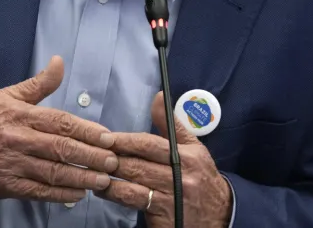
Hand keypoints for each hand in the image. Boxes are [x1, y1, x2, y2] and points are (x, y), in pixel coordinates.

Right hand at [0, 56, 117, 202]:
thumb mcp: (6, 95)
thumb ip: (38, 84)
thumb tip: (59, 62)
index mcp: (21, 115)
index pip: (61, 122)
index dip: (87, 131)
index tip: (108, 138)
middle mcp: (19, 139)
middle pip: (62, 148)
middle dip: (91, 156)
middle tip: (113, 162)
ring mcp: (13, 164)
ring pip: (53, 172)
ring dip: (81, 178)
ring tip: (102, 181)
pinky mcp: (6, 185)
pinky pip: (38, 191)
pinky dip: (59, 195)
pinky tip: (77, 195)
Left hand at [97, 92, 232, 226]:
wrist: (220, 214)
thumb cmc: (201, 176)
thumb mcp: (194, 148)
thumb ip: (172, 124)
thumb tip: (157, 97)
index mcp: (188, 157)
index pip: (152, 146)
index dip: (127, 141)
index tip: (107, 138)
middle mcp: (180, 178)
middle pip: (138, 166)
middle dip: (113, 159)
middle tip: (92, 153)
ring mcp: (171, 200)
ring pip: (133, 187)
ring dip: (109, 179)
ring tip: (93, 172)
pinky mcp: (164, 218)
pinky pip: (135, 204)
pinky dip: (116, 196)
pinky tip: (104, 190)